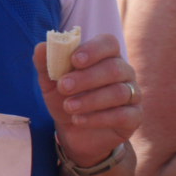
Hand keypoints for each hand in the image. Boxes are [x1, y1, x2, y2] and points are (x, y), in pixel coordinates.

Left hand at [33, 33, 140, 167]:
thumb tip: (42, 46)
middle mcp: (124, 72)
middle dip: (86, 78)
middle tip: (63, 87)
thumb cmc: (66, 98)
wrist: (74, 132)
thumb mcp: (51, 82)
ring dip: (90, 100)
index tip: (74, 60)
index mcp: (106, 56)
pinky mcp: (134, 117)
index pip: (109, 43)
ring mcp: (132, 94)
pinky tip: (78, 120)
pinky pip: (123, 115)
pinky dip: (98, 118)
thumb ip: (46, 63)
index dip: (93, 49)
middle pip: (114, 68)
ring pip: (118, 92)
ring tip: (68, 107)